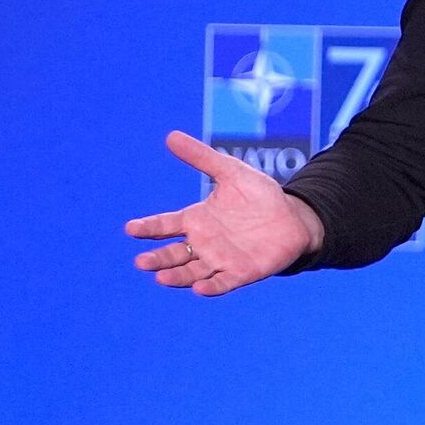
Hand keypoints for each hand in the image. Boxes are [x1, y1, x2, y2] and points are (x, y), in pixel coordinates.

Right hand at [126, 131, 324, 295]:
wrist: (293, 217)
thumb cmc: (259, 196)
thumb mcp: (231, 172)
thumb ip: (202, 158)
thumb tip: (171, 136)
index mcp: (196, 220)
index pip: (165, 225)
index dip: (149, 227)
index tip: (131, 228)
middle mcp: (203, 243)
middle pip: (174, 254)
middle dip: (157, 259)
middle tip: (141, 261)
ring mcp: (221, 259)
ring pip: (192, 272)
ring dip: (177, 276)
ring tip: (161, 277)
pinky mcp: (241, 272)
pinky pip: (222, 283)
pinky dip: (211, 287)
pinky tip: (200, 288)